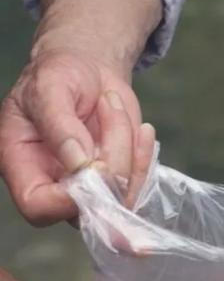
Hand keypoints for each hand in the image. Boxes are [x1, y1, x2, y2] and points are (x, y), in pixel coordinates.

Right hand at [0, 49, 151, 224]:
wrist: (87, 72)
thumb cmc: (58, 75)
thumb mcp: (49, 88)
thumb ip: (59, 126)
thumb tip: (79, 164)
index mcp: (22, 166)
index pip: (37, 205)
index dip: (66, 199)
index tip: (91, 162)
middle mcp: (55, 187)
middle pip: (87, 208)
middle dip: (111, 162)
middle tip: (109, 107)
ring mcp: (89, 191)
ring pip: (119, 199)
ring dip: (129, 152)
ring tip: (114, 107)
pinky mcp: (117, 186)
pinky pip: (140, 189)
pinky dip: (144, 159)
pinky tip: (141, 131)